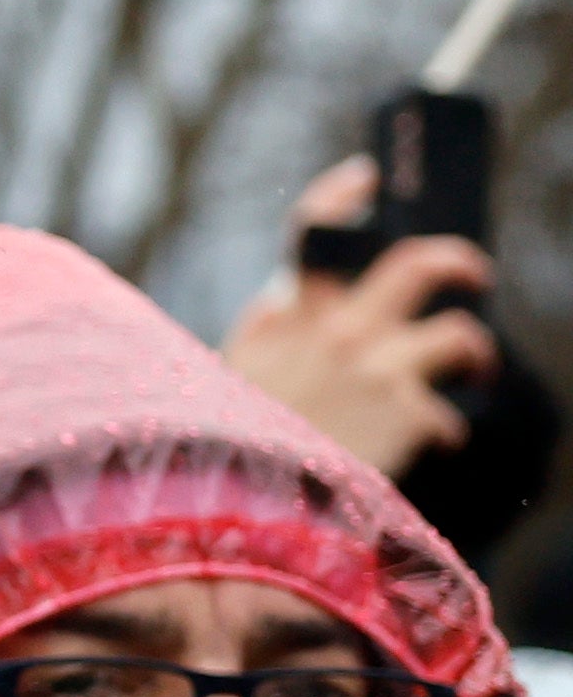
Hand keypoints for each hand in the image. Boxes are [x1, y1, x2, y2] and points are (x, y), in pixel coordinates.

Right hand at [226, 157, 498, 476]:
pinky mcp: (407, 412)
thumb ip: (261, 339)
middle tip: (473, 275)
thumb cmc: (221, 457)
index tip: (367, 180)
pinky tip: (429, 449)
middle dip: (457, 261)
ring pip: (460, 332)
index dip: (344, 197)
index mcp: (275, 321)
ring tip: (476, 371)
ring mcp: (372, 368)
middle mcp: (328, 331)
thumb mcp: (221, 385)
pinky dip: (441, 431)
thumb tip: (280, 298)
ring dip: (473, 352)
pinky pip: (447, 415)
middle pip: (416, 264)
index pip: (313, 231)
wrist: (236, 515)